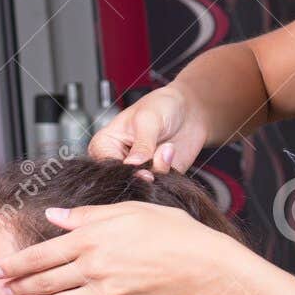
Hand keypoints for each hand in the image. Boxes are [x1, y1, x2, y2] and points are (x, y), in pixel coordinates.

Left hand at [0, 201, 227, 294]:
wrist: (199, 263)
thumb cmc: (168, 230)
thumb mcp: (125, 210)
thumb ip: (84, 215)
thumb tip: (53, 216)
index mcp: (90, 239)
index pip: (40, 255)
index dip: (14, 264)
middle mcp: (93, 267)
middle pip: (44, 281)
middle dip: (18, 287)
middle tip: (0, 292)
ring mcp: (105, 293)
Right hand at [88, 83, 207, 175]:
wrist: (189, 110)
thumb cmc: (162, 105)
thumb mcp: (149, 119)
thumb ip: (142, 145)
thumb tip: (133, 165)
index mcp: (105, 145)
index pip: (107, 168)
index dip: (125, 170)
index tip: (142, 165)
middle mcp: (118, 161)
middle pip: (125, 181)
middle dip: (145, 172)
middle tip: (160, 153)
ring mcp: (138, 171)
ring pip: (144, 186)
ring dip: (160, 171)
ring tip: (168, 147)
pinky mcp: (157, 179)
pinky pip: (160, 188)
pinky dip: (169, 178)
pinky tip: (172, 157)